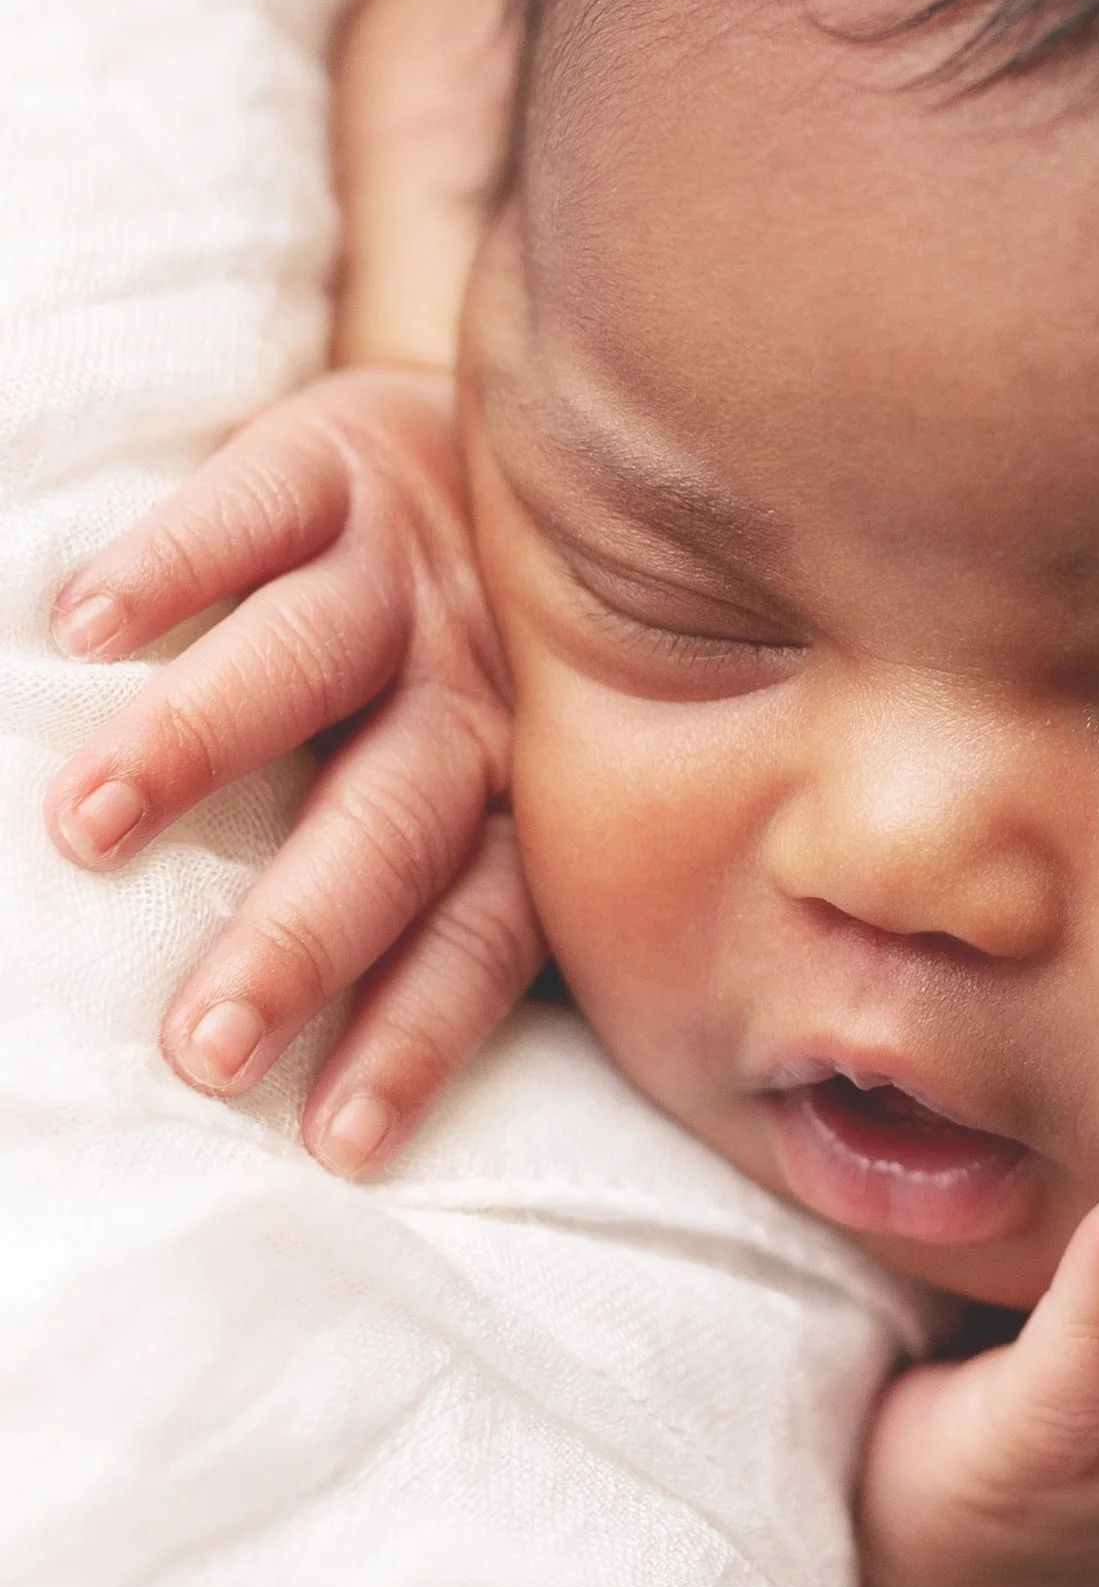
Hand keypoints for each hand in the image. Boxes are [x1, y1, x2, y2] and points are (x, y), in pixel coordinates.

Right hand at [43, 367, 538, 1171]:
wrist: (525, 445)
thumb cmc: (477, 658)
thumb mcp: (502, 778)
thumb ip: (433, 897)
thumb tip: (329, 1100)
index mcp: (517, 799)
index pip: (476, 937)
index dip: (413, 1036)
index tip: (334, 1141)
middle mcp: (477, 700)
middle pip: (391, 830)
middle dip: (298, 941)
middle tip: (204, 1041)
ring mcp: (410, 578)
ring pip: (311, 667)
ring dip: (201, 747)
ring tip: (91, 822)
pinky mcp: (343, 466)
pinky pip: (258, 512)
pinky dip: (172, 564)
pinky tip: (85, 626)